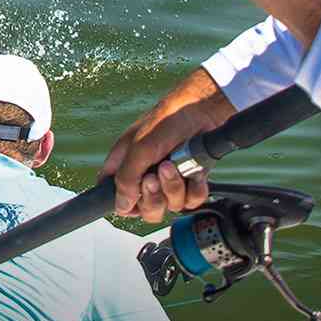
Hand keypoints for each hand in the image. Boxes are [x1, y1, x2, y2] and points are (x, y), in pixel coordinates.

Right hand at [99, 68, 236, 221]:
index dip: (126, 203)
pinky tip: (193, 173)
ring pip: (171, 205)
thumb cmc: (167, 119)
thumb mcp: (139, 149)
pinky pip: (192, 200)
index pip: (118, 198)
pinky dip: (195, 189)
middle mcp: (147, 175)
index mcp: (126, 165)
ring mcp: (170, 179)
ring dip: (173, 188)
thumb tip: (120, 205)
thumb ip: (126, 179)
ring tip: (174, 165)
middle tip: (154, 177)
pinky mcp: (191, 180)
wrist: (203, 110)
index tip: (135, 196)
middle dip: (153, 198)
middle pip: (146, 210)